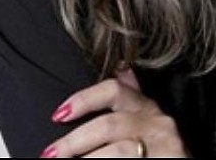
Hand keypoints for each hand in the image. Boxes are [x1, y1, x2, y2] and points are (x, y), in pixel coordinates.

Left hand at [40, 68, 189, 157]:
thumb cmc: (161, 152)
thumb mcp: (149, 121)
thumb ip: (132, 97)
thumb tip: (120, 65)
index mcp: (148, 108)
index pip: (114, 90)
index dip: (84, 100)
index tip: (58, 114)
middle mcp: (158, 124)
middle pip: (109, 125)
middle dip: (75, 141)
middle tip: (51, 154)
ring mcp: (165, 148)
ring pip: (117, 151)